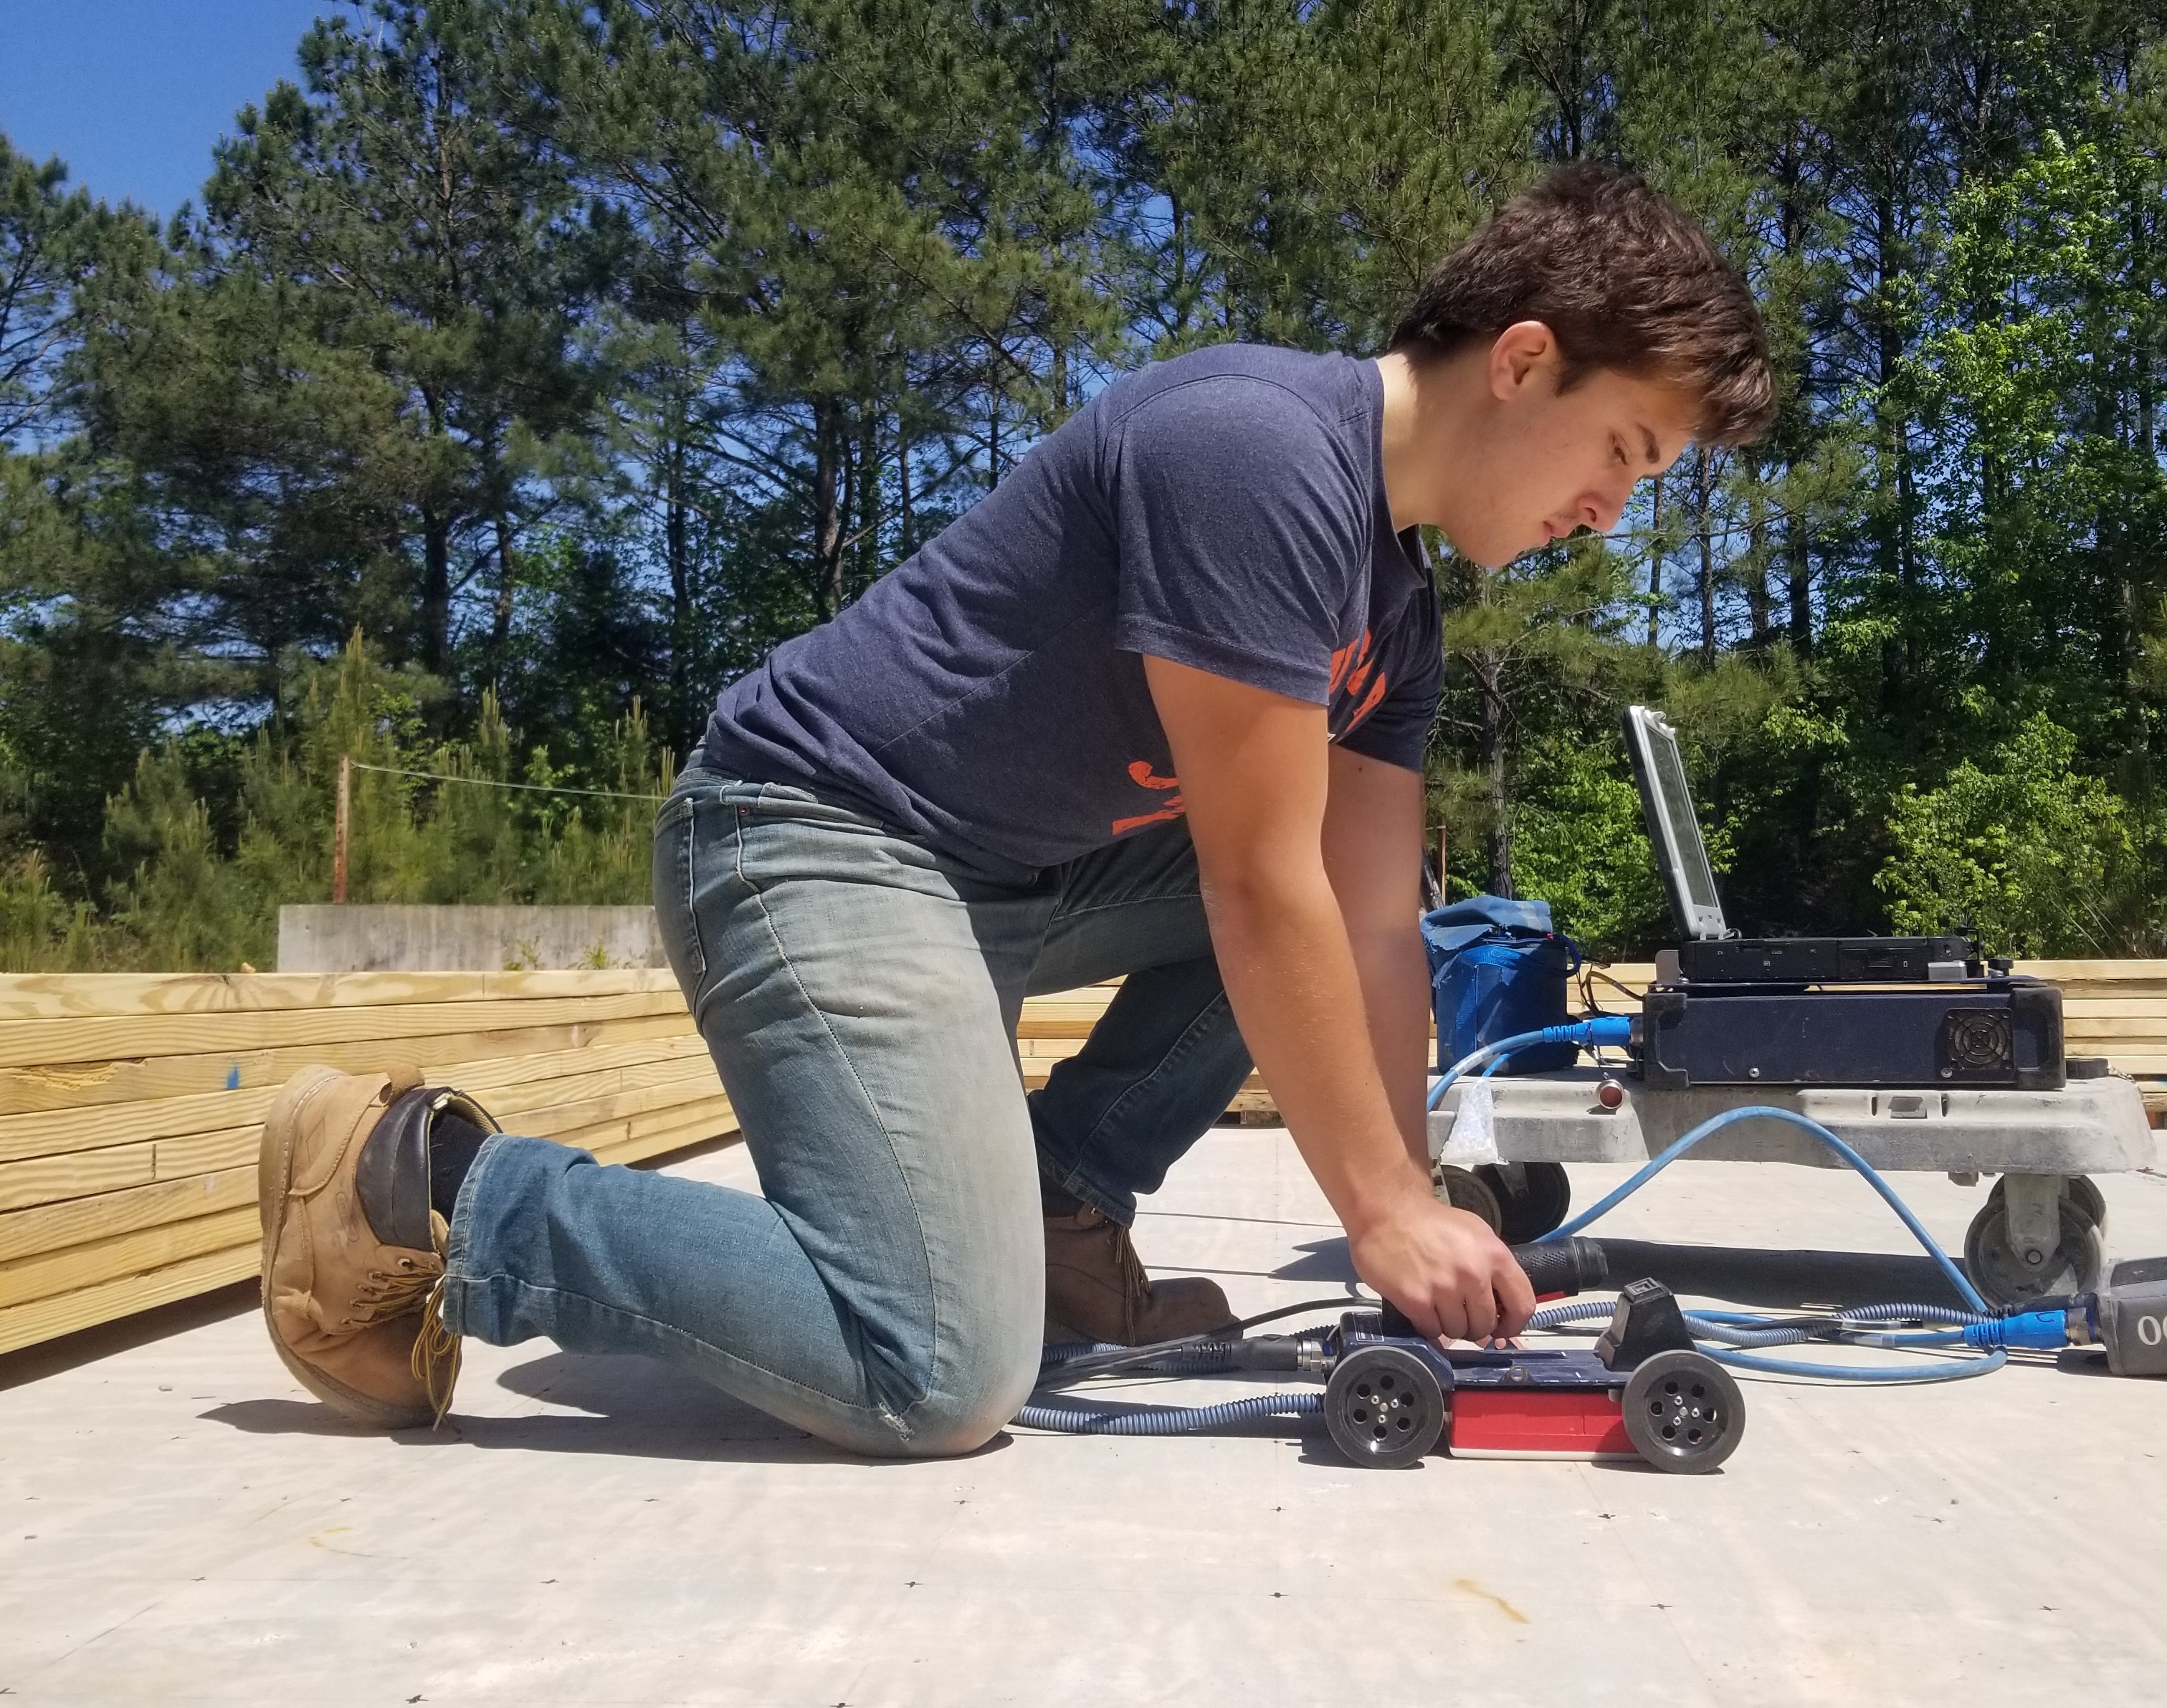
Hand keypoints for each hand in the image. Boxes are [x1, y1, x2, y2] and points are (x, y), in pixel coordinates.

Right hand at [1347, 1189, 1536, 1343]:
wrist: (1388, 1213)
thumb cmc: (1431, 1223)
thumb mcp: (1475, 1233)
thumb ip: (1493, 1267)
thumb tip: (1501, 1305)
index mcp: (1494, 1255)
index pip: (1523, 1304)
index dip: (1514, 1323)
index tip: (1503, 1328)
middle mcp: (1473, 1273)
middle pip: (1486, 1323)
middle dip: (1475, 1327)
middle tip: (1462, 1316)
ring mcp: (1444, 1288)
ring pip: (1459, 1331)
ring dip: (1449, 1326)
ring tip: (1438, 1309)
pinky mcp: (1417, 1300)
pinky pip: (1432, 1331)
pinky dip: (1428, 1326)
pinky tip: (1422, 1309)